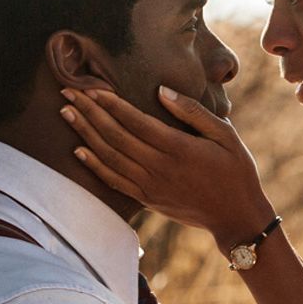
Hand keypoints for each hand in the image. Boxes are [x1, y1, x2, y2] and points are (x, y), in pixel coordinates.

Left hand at [61, 86, 274, 247]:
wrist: (236, 217)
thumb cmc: (236, 171)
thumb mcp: (226, 135)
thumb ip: (193, 112)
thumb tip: (161, 90)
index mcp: (179, 147)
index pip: (135, 121)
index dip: (111, 103)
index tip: (91, 87)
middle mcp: (160, 167)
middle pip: (115, 136)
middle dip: (89, 112)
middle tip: (67, 92)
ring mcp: (151, 186)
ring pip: (110, 157)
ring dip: (85, 134)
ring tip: (66, 113)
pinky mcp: (148, 200)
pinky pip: (114, 181)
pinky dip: (95, 166)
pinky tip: (79, 150)